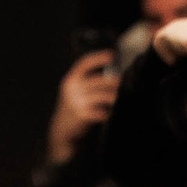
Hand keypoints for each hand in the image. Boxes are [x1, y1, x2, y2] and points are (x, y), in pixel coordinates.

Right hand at [47, 49, 116, 163]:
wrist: (61, 130)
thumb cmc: (73, 109)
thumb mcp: (74, 92)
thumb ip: (88, 83)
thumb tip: (113, 76)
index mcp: (70, 80)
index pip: (85, 64)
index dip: (98, 58)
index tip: (112, 55)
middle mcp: (72, 88)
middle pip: (101, 81)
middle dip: (115, 83)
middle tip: (125, 84)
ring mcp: (77, 101)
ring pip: (105, 96)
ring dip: (115, 98)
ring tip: (119, 100)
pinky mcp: (82, 114)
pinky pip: (103, 111)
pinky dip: (109, 113)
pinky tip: (111, 114)